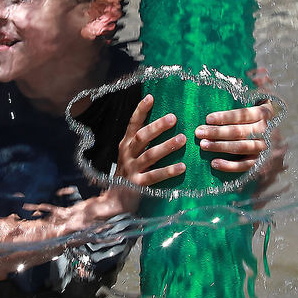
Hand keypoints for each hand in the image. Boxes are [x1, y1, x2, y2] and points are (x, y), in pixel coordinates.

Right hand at [109, 93, 187, 210]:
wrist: (114, 201)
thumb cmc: (129, 174)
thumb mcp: (132, 155)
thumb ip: (143, 142)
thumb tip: (164, 123)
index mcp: (126, 144)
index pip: (133, 124)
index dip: (141, 110)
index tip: (150, 97)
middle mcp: (127, 154)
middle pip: (142, 136)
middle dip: (157, 126)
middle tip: (174, 117)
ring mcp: (132, 169)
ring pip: (150, 155)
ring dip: (167, 146)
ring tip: (182, 139)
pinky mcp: (138, 184)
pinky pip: (154, 176)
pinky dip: (168, 171)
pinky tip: (182, 167)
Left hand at [194, 68, 281, 173]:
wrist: (270, 131)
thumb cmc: (254, 109)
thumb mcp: (257, 94)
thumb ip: (257, 83)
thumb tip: (259, 71)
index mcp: (263, 112)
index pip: (244, 115)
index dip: (226, 117)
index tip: (208, 118)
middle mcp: (265, 130)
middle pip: (240, 132)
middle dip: (217, 132)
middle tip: (198, 132)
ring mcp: (263, 146)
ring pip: (242, 148)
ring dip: (221, 147)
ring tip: (203, 145)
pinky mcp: (258, 160)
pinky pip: (245, 166)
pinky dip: (230, 166)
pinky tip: (214, 163)